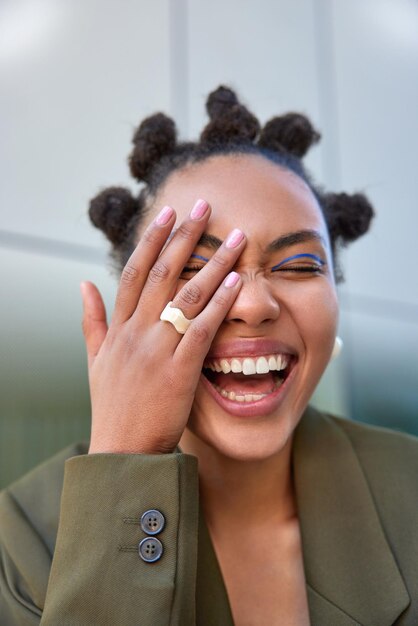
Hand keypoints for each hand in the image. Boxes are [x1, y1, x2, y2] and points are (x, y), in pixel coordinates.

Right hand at [81, 200, 245, 453]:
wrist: (122, 452)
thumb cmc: (113, 406)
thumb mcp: (95, 360)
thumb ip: (92, 320)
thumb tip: (83, 284)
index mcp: (118, 329)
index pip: (132, 272)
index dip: (150, 241)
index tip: (167, 214)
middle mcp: (135, 333)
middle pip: (161, 273)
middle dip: (184, 236)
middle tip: (204, 205)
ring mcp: (157, 351)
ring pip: (187, 295)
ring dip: (214, 263)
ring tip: (237, 237)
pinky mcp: (179, 371)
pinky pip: (202, 330)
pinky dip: (220, 304)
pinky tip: (237, 282)